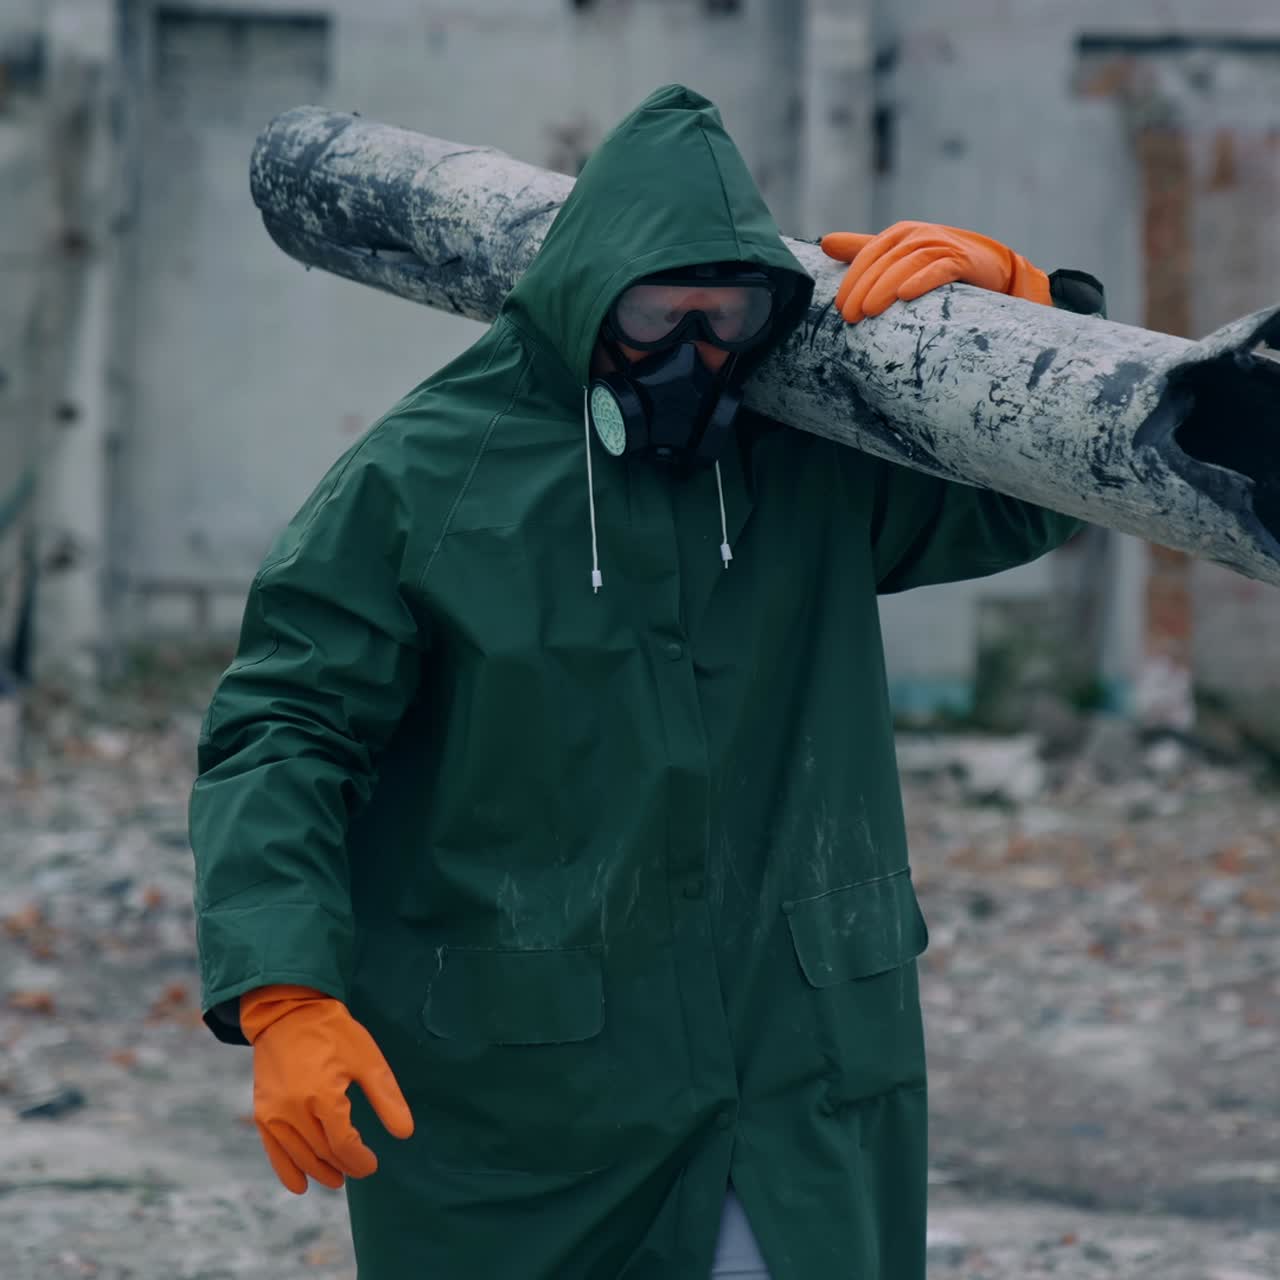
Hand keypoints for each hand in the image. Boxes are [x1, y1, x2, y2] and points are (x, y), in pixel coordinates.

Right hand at [240, 984, 413, 1194]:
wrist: (289, 1013)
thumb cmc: (333, 1033)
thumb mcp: (367, 1059)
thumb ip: (386, 1098)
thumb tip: (405, 1133)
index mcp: (323, 1096)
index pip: (344, 1144)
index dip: (360, 1160)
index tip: (373, 1165)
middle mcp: (294, 1110)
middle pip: (323, 1151)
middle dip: (343, 1165)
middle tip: (358, 1170)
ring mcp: (274, 1114)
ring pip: (300, 1155)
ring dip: (319, 1171)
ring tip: (336, 1178)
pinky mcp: (262, 1112)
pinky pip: (274, 1151)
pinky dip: (287, 1170)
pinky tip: (299, 1186)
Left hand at [820, 220, 1051, 323]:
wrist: (989, 266)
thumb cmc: (936, 261)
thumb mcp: (897, 254)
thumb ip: (863, 249)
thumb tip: (825, 242)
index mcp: (899, 234)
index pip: (867, 255)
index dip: (851, 280)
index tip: (838, 307)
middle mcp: (918, 235)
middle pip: (884, 262)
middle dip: (863, 289)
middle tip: (849, 317)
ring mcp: (940, 245)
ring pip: (906, 265)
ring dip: (885, 288)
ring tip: (868, 311)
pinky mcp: (962, 260)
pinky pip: (939, 269)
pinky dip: (922, 280)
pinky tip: (906, 295)